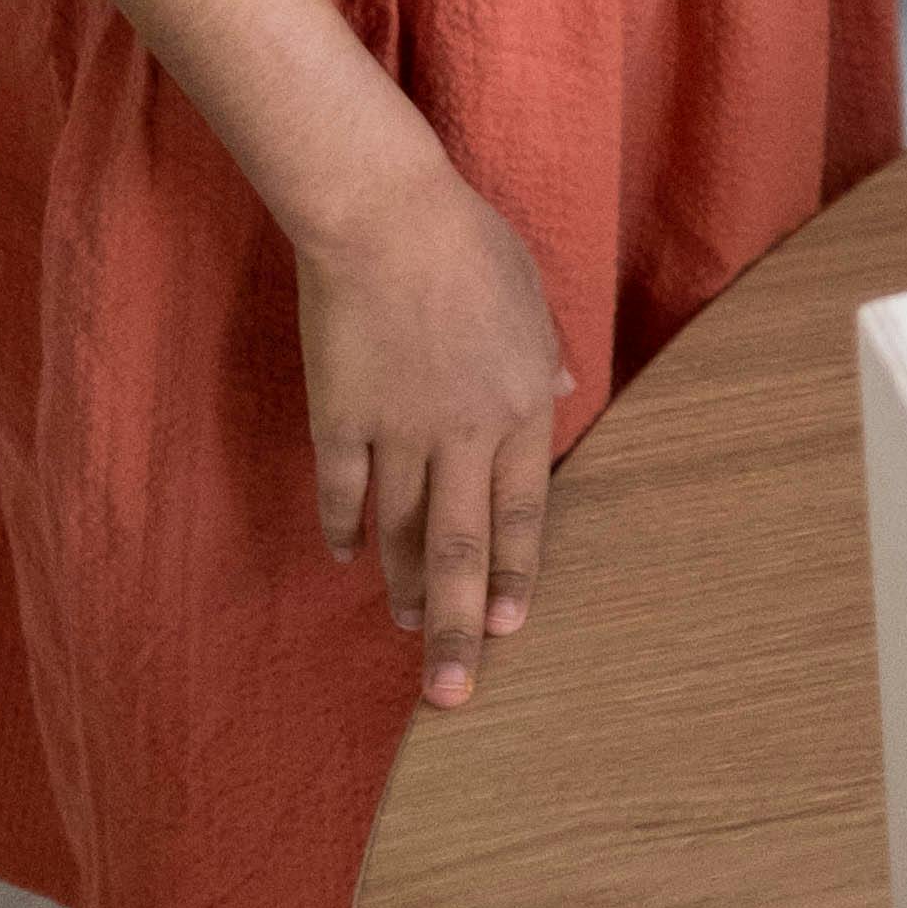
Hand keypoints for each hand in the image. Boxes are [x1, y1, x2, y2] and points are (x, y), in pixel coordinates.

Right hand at [295, 137, 576, 709]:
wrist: (384, 214)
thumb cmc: (466, 241)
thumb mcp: (529, 294)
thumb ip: (545, 353)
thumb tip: (565, 389)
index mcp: (522, 402)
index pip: (524, 513)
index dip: (517, 575)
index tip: (512, 627)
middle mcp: (466, 431)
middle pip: (463, 549)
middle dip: (463, 628)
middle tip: (455, 694)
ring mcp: (400, 431)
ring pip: (401, 533)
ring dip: (403, 588)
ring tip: (408, 630)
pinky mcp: (341, 419)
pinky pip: (343, 492)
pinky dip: (344, 530)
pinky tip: (345, 558)